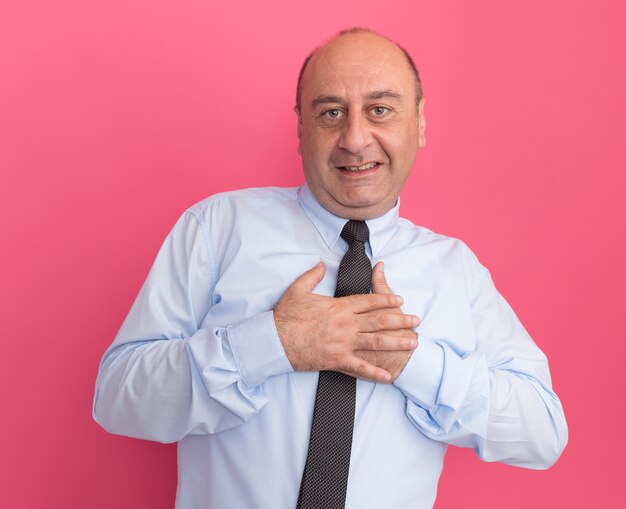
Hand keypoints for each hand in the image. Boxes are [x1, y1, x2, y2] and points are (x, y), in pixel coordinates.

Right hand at [273, 262, 419, 382]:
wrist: (275, 341)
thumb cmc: (285, 316)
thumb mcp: (298, 289)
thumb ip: (312, 275)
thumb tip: (321, 264)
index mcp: (339, 306)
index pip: (368, 301)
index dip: (386, 300)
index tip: (400, 300)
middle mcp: (346, 324)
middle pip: (379, 321)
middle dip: (400, 320)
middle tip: (416, 321)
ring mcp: (343, 343)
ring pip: (376, 342)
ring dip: (397, 342)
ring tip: (413, 343)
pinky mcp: (337, 360)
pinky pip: (360, 368)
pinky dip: (375, 373)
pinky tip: (388, 376)